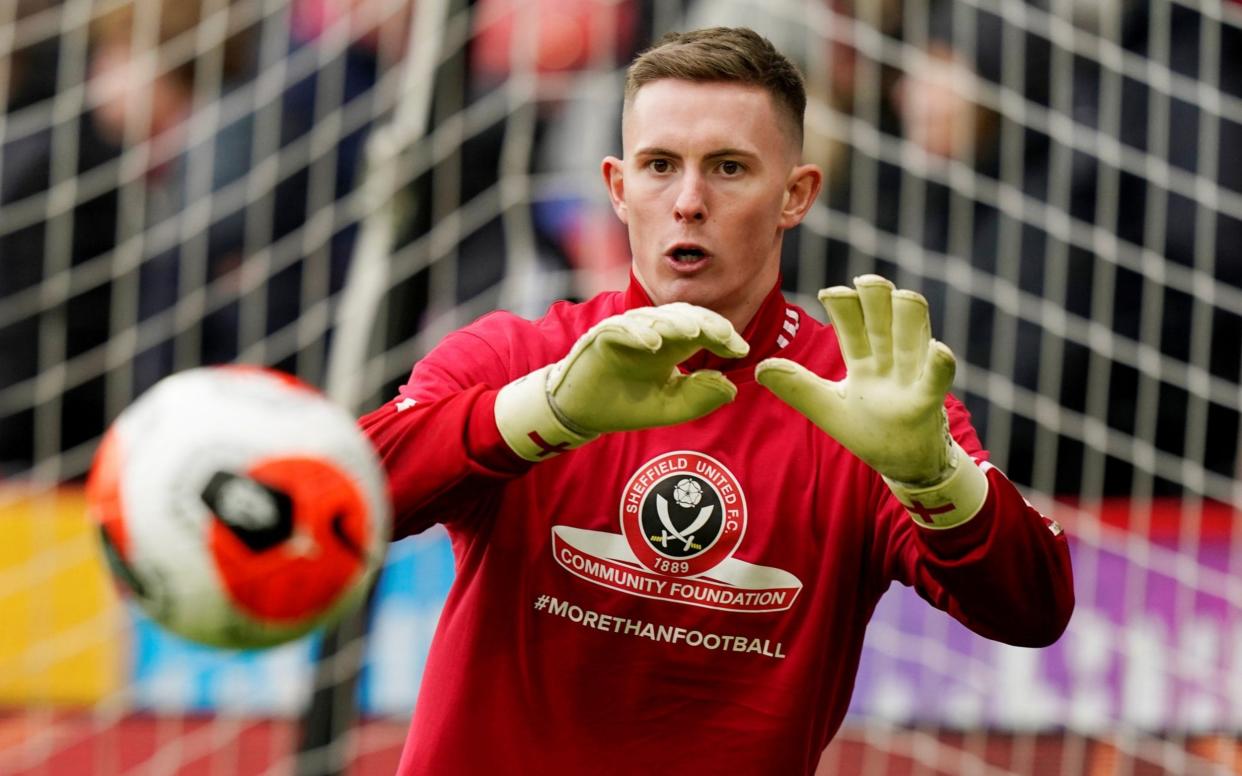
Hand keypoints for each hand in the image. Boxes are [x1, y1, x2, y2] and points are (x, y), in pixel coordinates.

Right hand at [495, 303, 747, 460]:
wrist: (583, 413)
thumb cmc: (627, 405)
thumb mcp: (670, 407)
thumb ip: (699, 398)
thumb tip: (730, 387)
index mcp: (672, 345)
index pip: (702, 330)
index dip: (723, 335)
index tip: (742, 350)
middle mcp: (653, 333)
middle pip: (683, 316)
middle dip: (706, 323)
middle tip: (725, 335)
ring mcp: (627, 332)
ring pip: (654, 317)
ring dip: (674, 323)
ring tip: (693, 333)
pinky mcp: (600, 338)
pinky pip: (620, 328)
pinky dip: (637, 333)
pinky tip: (653, 344)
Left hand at [755, 275, 986, 526]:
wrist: (903, 465)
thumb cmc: (870, 430)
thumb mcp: (828, 408)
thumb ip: (798, 387)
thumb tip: (759, 368)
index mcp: (865, 358)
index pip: (853, 324)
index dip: (844, 306)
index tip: (830, 294)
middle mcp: (890, 359)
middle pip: (884, 320)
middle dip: (877, 297)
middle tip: (867, 281)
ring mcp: (911, 378)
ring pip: (914, 338)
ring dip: (910, 317)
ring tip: (904, 296)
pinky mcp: (928, 402)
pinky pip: (936, 380)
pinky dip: (938, 365)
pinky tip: (939, 349)